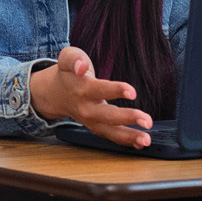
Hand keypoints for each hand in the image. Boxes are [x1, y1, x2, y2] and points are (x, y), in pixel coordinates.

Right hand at [32, 46, 151, 149]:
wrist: (54, 94)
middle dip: (127, 118)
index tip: (132, 92)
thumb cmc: (69, 73)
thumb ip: (74, 58)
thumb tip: (81, 66)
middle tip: (147, 120)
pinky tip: (141, 143)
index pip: (99, 89)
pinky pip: (111, 136)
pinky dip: (126, 141)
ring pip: (110, 131)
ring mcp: (90, 121)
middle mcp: (86, 108)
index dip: (115, 90)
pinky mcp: (96, 127)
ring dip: (129, 136)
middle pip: (107, 115)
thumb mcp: (67, 57)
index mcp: (81, 89)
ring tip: (146, 139)